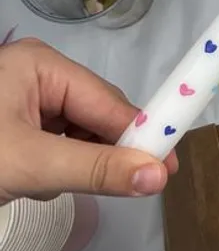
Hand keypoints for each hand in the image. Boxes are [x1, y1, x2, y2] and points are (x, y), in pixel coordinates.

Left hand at [0, 38, 177, 204]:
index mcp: (42, 65)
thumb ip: (95, 169)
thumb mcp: (30, 163)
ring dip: (79, 162)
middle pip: (96, 116)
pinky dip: (57, 166)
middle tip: (132, 185)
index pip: (108, 102)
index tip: (169, 168)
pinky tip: (41, 182)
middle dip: (105, 151)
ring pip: (78, 133)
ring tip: (58, 185)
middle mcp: (38, 75)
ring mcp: (24, 100)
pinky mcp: (16, 125)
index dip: (141, 135)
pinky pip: (57, 143)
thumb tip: (158, 176)